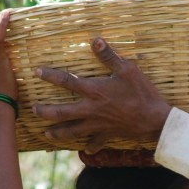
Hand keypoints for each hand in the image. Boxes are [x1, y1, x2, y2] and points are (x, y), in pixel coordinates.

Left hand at [33, 37, 172, 151]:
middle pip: (61, 112)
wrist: (154, 120)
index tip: (36, 71)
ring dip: (57, 133)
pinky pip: (95, 143)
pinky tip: (85, 148)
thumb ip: (109, 56)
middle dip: (45, 112)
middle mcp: (91, 109)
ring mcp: (97, 125)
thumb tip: (95, 39)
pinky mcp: (107, 135)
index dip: (49, 75)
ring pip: (71, 131)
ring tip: (46, 134)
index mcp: (94, 91)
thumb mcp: (127, 69)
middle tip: (34, 110)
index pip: (66, 81)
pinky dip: (89, 146)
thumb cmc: (142, 92)